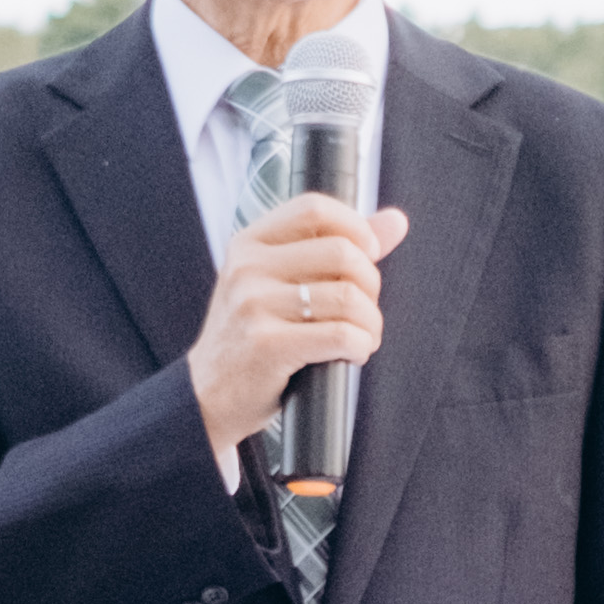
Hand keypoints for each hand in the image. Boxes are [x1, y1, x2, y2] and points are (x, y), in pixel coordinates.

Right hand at [191, 193, 402, 480]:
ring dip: (370, 323)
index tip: (369, 254)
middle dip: (371, 285)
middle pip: (342, 252)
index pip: (314, 208)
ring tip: (362, 337)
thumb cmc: (251, 337)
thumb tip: (396, 221)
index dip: (356, 227)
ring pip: (348, 297)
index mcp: (249, 244)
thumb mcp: (279, 282)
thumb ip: (335, 246)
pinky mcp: (266, 345)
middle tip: (365, 310)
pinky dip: (361, 346)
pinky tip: (353, 353)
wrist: (208, 395)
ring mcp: (253, 305)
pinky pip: (342, 334)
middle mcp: (247, 267)